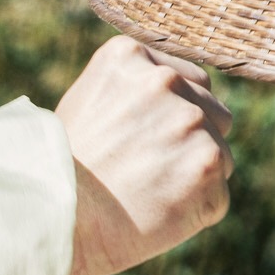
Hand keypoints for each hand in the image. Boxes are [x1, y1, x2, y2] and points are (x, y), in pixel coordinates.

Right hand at [54, 37, 231, 274]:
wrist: (54, 219)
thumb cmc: (60, 170)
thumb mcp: (84, 105)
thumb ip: (132, 91)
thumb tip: (174, 93)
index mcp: (129, 55)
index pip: (190, 81)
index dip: (174, 116)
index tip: (148, 143)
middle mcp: (164, 80)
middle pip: (213, 111)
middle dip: (191, 141)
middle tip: (148, 172)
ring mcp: (191, 121)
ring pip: (220, 153)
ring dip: (194, 175)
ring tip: (148, 193)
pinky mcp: (207, 164)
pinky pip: (217, 193)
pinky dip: (194, 209)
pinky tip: (157, 213)